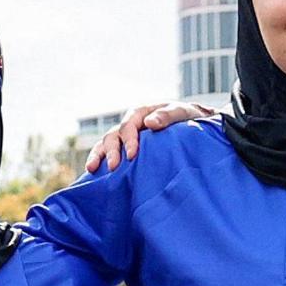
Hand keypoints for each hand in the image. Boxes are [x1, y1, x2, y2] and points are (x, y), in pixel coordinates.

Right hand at [82, 101, 218, 174]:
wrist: (193, 128)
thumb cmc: (188, 119)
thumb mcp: (182, 113)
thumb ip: (168, 115)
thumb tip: (149, 123)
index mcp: (142, 113)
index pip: (130, 124)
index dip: (129, 139)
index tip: (132, 155)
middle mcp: (130, 125)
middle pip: (114, 135)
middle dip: (112, 151)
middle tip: (114, 167)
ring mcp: (125, 138)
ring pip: (106, 144)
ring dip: (99, 155)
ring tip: (93, 169)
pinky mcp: (125, 150)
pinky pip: (107, 154)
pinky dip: (99, 160)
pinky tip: (93, 172)